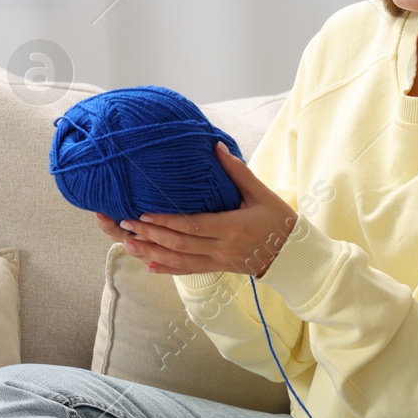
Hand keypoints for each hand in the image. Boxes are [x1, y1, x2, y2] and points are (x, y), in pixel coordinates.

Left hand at [92, 142, 297, 275]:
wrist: (292, 253)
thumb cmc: (278, 219)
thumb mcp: (261, 193)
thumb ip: (237, 171)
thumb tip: (216, 147)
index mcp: (232, 227)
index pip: (193, 226)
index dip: (167, 222)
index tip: (144, 214)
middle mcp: (223, 248)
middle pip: (181, 244)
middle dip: (151, 235)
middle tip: (126, 225)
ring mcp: (219, 261)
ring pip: (180, 261)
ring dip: (152, 253)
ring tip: (128, 245)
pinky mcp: (218, 269)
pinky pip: (189, 271)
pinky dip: (167, 269)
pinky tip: (149, 266)